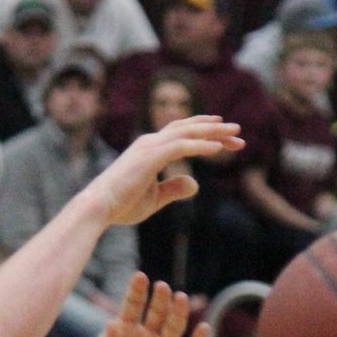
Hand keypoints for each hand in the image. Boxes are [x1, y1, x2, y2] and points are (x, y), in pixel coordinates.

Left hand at [86, 275, 206, 336]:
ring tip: (180, 298)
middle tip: (162, 287)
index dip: (136, 292)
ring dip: (178, 313)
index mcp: (125, 335)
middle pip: (156, 314)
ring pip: (174, 328)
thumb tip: (110, 323)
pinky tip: (203, 327)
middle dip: (159, 300)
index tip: (140, 276)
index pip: (131, 308)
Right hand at [91, 116, 242, 226]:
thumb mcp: (155, 198)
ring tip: (235, 135)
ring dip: (213, 132)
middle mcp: (150, 142)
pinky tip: (219, 149)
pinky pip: (181, 147)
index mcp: (150, 149)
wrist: (98, 208)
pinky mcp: (150, 157)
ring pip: (188, 132)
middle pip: (189, 128)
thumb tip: (195, 184)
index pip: (182, 135)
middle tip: (238, 132)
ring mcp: (149, 147)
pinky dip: (201, 146)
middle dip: (215, 128)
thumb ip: (174, 189)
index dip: (205, 134)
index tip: (226, 139)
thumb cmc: (121, 205)